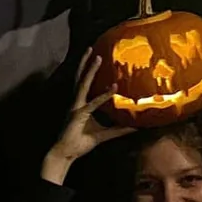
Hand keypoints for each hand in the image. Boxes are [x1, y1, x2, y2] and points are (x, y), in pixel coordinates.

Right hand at [40, 53, 132, 184]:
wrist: (66, 154)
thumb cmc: (81, 142)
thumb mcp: (104, 134)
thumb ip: (119, 129)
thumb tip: (135, 127)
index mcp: (80, 104)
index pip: (85, 84)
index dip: (90, 72)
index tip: (97, 58)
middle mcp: (77, 102)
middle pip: (80, 78)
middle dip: (85, 63)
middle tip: (92, 48)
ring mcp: (76, 107)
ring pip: (83, 84)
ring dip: (90, 70)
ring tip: (96, 57)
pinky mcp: (79, 115)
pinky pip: (93, 103)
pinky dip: (103, 96)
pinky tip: (113, 88)